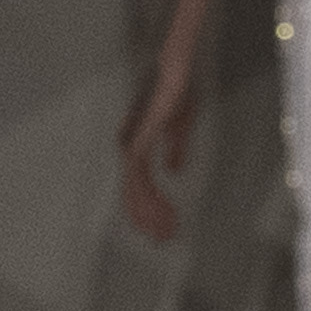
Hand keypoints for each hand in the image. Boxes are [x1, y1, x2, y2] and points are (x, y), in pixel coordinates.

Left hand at [118, 57, 196, 244]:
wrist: (178, 71)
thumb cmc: (179, 90)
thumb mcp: (180, 127)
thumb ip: (176, 149)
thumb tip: (173, 171)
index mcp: (137, 143)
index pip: (140, 184)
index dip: (150, 207)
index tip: (165, 227)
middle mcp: (130, 146)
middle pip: (133, 192)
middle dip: (148, 217)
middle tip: (164, 239)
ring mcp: (132, 144)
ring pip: (135, 189)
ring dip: (150, 212)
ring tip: (166, 230)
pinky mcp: (139, 141)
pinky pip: (140, 177)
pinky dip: (150, 196)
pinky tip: (163, 210)